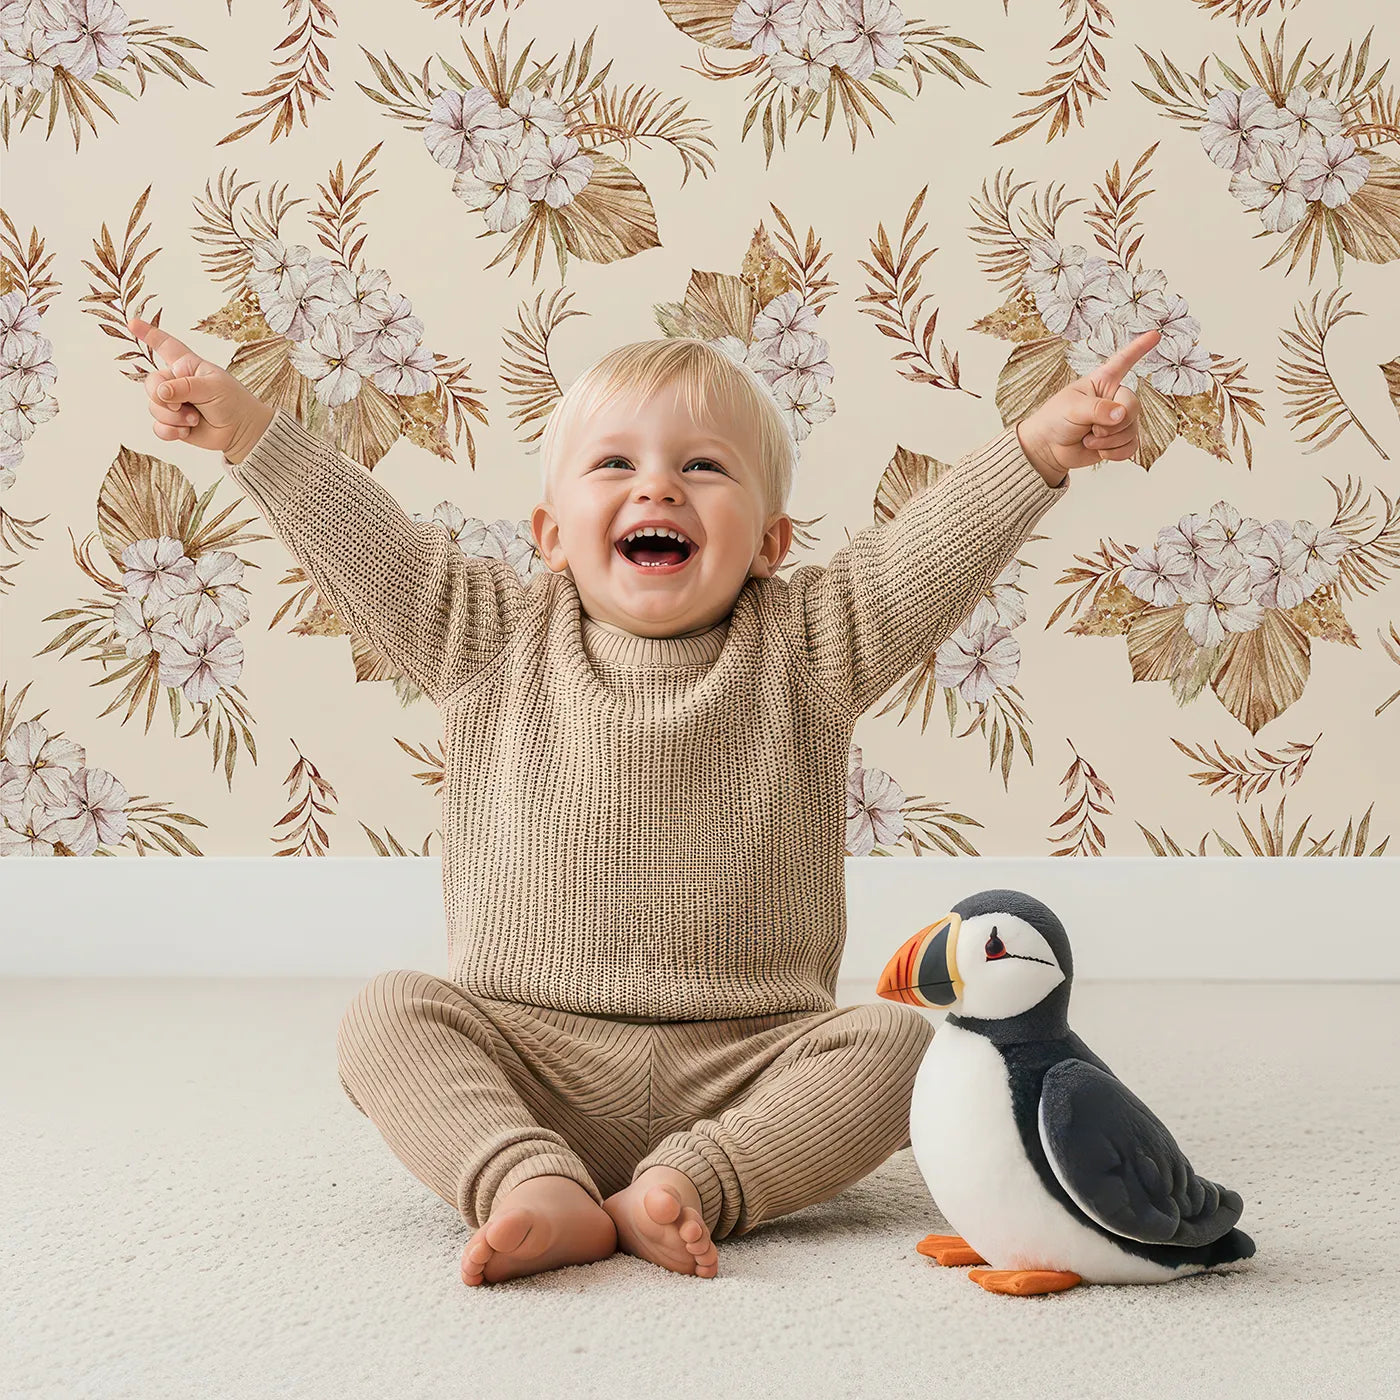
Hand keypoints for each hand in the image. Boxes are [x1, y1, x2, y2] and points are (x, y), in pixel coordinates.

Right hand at [128, 315, 272, 461]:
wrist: (241, 431)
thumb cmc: (233, 402)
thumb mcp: (212, 387)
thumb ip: (184, 387)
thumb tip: (160, 392)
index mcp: (187, 365)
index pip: (165, 345)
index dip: (148, 334)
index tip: (132, 323)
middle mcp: (176, 382)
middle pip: (150, 383)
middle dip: (162, 397)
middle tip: (182, 406)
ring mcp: (173, 403)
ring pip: (153, 407)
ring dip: (173, 417)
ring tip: (195, 419)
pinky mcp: (173, 423)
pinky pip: (157, 427)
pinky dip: (170, 431)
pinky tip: (186, 431)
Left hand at [1016, 329, 1161, 485]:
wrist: (1048, 449)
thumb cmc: (1055, 420)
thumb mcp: (1072, 408)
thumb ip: (1097, 409)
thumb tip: (1121, 414)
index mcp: (1102, 382)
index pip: (1124, 361)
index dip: (1139, 348)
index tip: (1155, 334)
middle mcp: (1114, 398)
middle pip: (1133, 406)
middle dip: (1114, 423)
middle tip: (1092, 429)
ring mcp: (1118, 420)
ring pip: (1132, 430)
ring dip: (1109, 441)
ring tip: (1088, 438)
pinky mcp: (1119, 440)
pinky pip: (1131, 447)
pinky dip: (1114, 453)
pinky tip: (1099, 451)